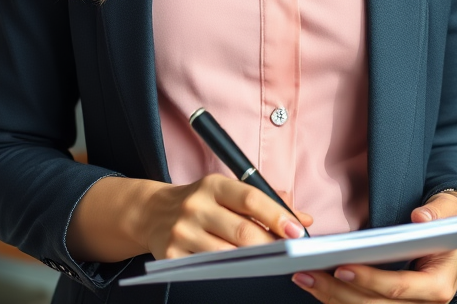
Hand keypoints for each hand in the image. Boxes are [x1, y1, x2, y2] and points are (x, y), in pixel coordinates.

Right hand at [142, 174, 312, 258]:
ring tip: (273, 263)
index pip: (250, 198)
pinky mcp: (172, 256)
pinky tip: (242, 271)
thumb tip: (304, 218)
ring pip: (228, 255)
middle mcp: (196, 206)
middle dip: (272, 246)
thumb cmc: (201, 202)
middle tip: (291, 254)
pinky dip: (229, 271)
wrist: (153, 212)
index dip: (277, 215)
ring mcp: (183, 232)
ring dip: (254, 262)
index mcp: (213, 185)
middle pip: (242, 231)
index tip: (298, 230)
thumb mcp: (227, 192)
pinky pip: (209, 269)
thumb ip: (266, 202)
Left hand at [291, 192, 456, 302]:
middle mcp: (423, 303)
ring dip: (334, 298)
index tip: (342, 266)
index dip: (368, 279)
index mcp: (438, 285)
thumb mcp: (455, 211)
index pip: (398, 287)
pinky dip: (342, 299)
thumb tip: (420, 218)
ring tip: (306, 278)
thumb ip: (439, 212)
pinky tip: (320, 286)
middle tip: (308, 272)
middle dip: (338, 291)